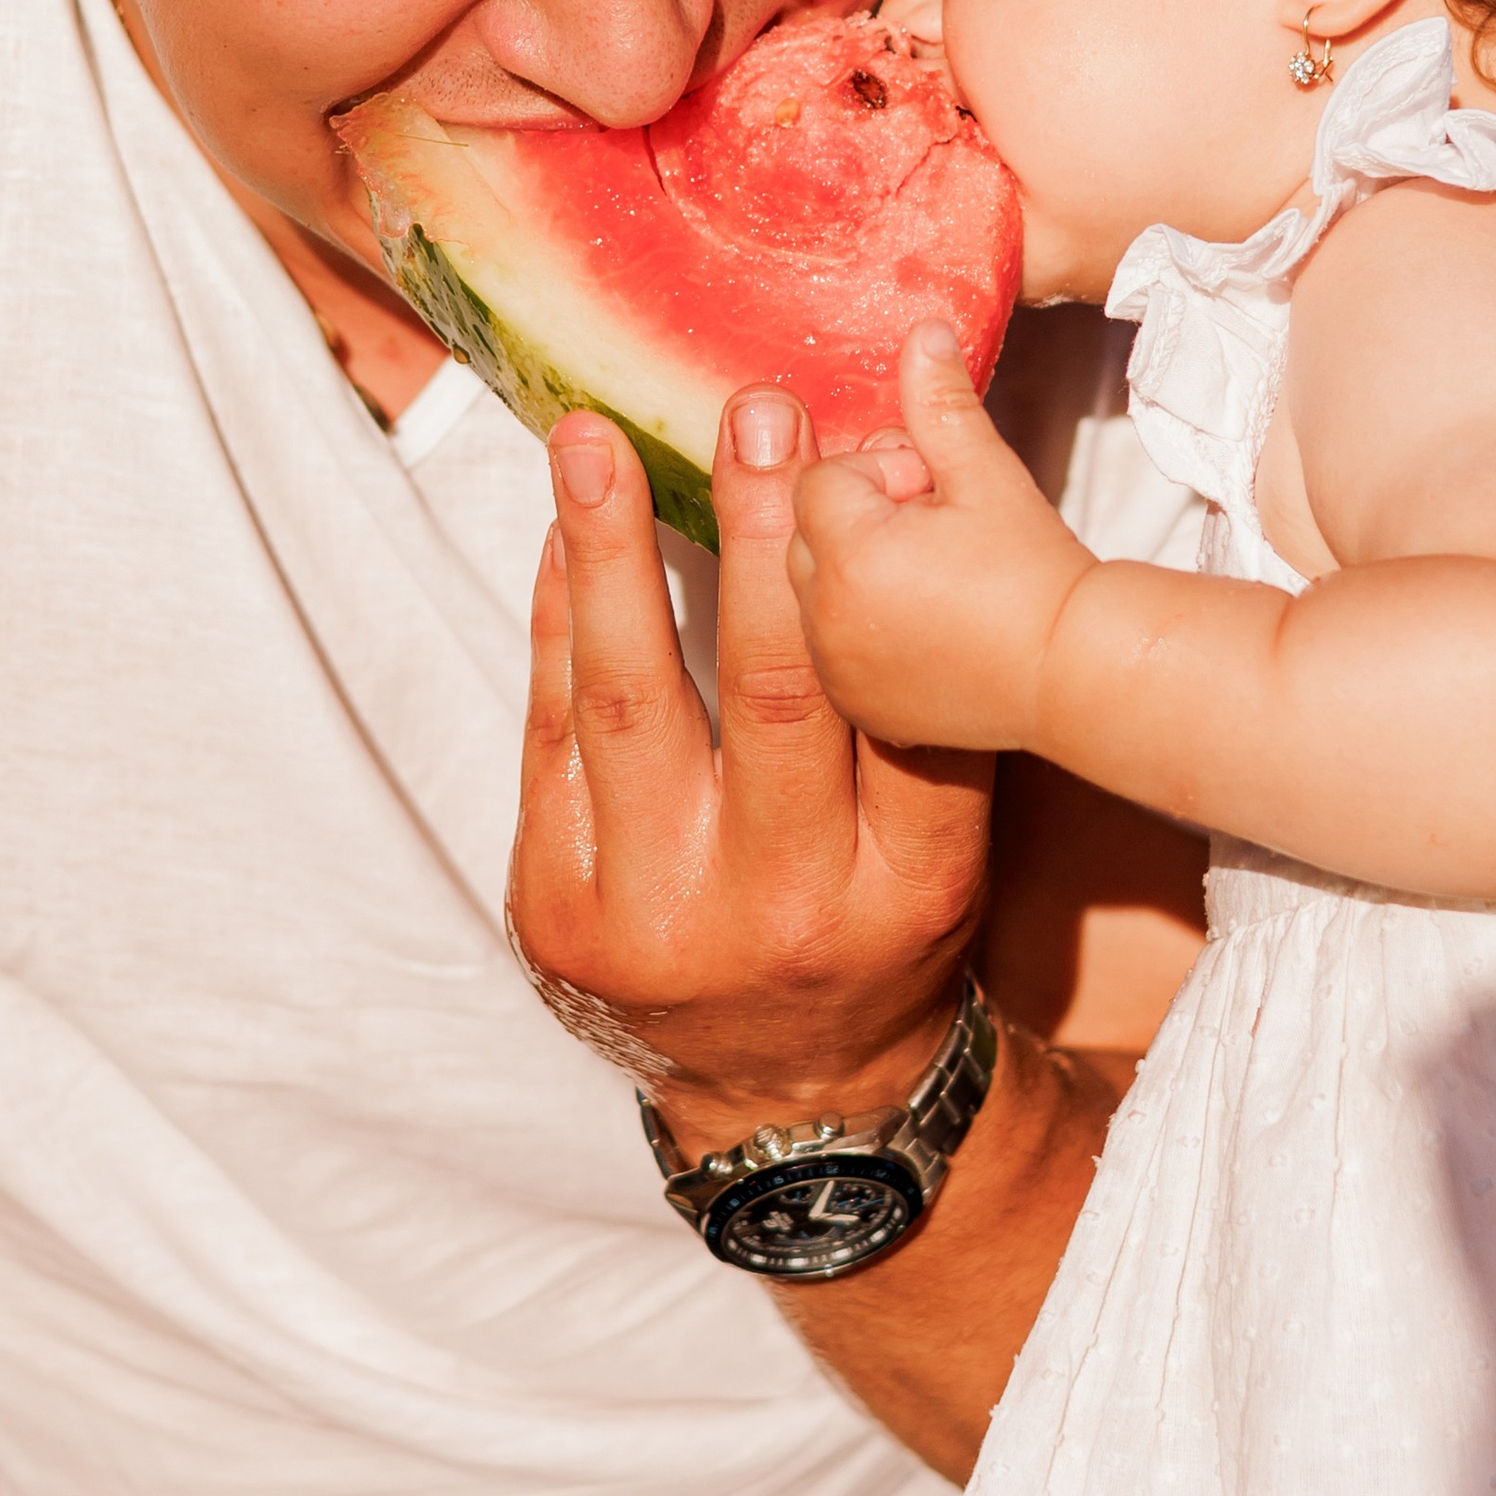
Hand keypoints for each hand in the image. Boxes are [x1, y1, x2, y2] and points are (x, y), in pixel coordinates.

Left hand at [507, 380, 993, 1146]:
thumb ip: (923, 702)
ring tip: (590, 441)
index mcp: (910, 887)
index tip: (863, 453)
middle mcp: (785, 907)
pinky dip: (557, 621)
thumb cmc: (876, 923)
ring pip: (631, 700)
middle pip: (771, 692)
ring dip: (608, 553)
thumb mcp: (944, 842)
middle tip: (753, 409)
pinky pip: (551, 734)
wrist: (783, 1087)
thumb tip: (893, 494)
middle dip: (760, 536)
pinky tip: (562, 532)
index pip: (905, 713)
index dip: (874, 578)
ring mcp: (656, 916)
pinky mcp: (557, 908)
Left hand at [788, 320, 1096, 755]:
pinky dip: (862, 629)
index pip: (823, 481)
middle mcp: (824, 618)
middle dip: (864, 522)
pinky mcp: (855, 705)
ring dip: (858, 573)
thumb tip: (923, 330)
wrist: (1077, 675)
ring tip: (937, 582)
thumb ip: (940, 401)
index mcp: (849, 554)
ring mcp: (835, 668)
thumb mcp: (987, 474)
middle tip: (941, 539)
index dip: (884, 478)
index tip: (939, 500)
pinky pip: (829, 646)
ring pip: (815, 588)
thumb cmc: (1036, 570)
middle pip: (808, 532)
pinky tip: (927, 627)